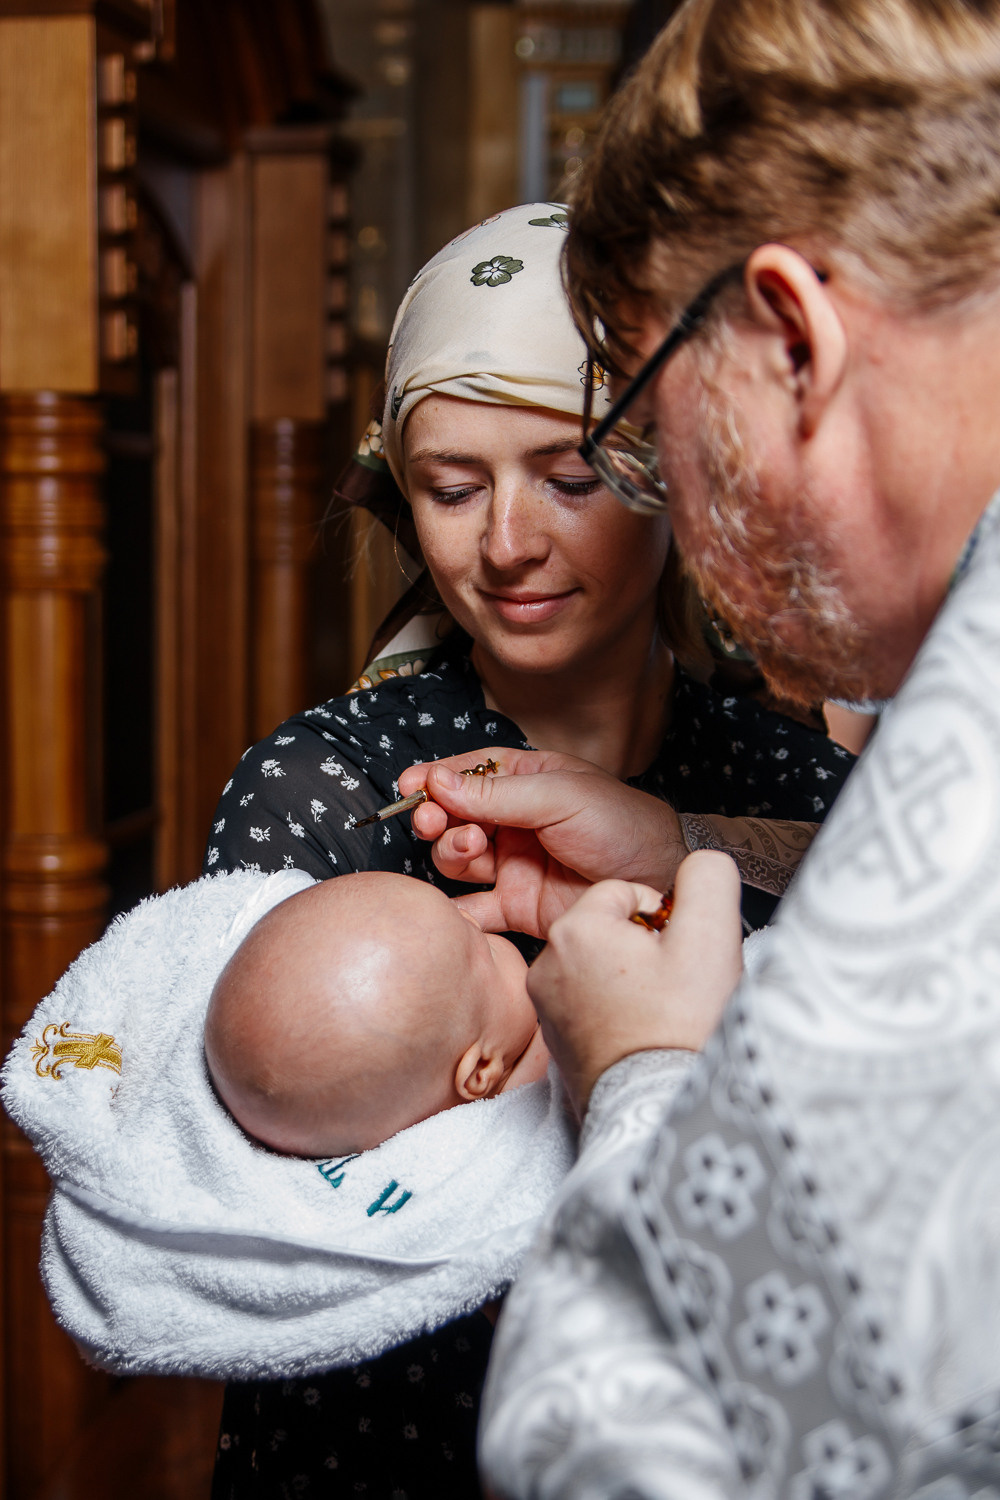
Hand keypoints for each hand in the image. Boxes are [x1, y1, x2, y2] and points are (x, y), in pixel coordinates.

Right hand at [399, 748, 687, 932]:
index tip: (410, 786)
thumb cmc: (624, 827)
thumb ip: (498, 795)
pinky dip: (458, 909)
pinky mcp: (517, 906)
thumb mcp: (562, 797)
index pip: (471, 773)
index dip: (437, 778)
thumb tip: (439, 782)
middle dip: (437, 816)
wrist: (657, 886)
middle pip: (455, 816)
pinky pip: (475, 908)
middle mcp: (516, 821)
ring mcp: (514, 863)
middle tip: (434, 821)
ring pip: (458, 858)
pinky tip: (453, 905)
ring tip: (468, 847)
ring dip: (451, 851)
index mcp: (529, 781)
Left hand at [527, 851, 742, 1114]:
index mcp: (575, 929)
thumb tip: (699, 865)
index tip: (679, 952)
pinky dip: (615, 1009)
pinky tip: (641, 1031)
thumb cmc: (682, 1027)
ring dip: (630, 977)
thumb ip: (707, 878)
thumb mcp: (711, 935)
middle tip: (672, 984)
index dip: (665, 917)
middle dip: (644, 946)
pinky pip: (588, 1001)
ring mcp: (545, 1005)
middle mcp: (547, 963)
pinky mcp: (553, 1039)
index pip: (626, 892)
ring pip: (598, 964)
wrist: (662, 1109)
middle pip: (609, 927)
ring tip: (658, 1010)